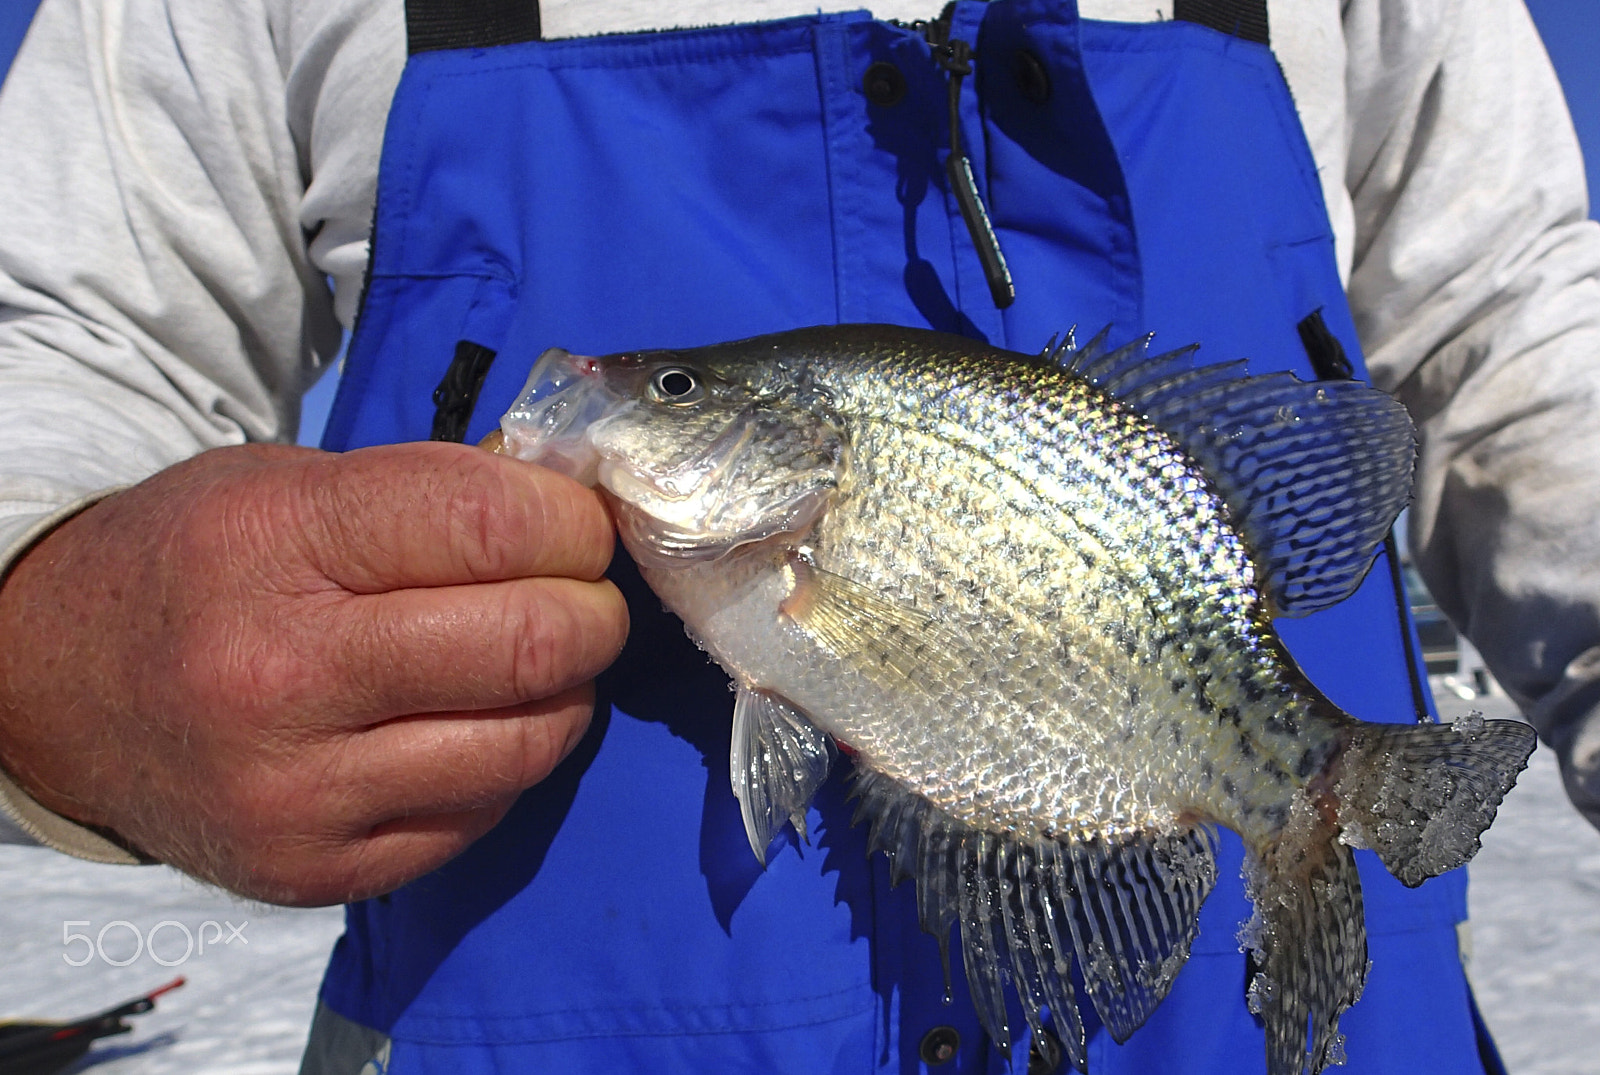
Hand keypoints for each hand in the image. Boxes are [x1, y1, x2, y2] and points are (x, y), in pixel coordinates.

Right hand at [0, 442, 626, 904]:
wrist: (58, 689)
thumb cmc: (198, 564)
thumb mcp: (289, 485)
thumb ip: (434, 494)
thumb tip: (576, 514)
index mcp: (277, 548)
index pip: (491, 525)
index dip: (572, 522)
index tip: (581, 526)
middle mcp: (282, 680)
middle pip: (529, 642)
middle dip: (594, 612)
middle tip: (585, 598)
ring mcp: (299, 793)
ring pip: (527, 742)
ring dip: (565, 693)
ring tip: (534, 662)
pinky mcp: (316, 872)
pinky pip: (482, 815)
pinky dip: (506, 763)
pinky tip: (470, 725)